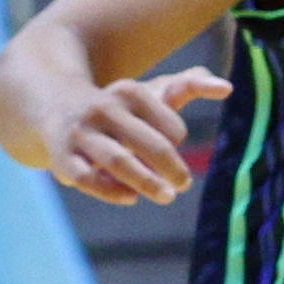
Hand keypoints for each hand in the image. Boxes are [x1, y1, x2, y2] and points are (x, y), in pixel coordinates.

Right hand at [45, 65, 232, 203]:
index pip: (169, 124)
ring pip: (119, 161)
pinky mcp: (64, 157)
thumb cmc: (118, 107)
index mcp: (128, 92)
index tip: (175, 144)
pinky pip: (89, 180)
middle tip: (184, 184)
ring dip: (148, 183)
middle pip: (151, 144)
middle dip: (173, 168)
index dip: (177, 139)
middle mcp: (104, 109)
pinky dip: (113, 192)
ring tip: (167, 196)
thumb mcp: (150, 91)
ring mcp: (81, 133)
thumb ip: (190, 84)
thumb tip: (227, 87)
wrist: (55, 105)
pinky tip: (131, 198)